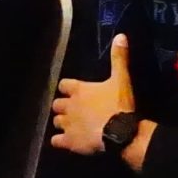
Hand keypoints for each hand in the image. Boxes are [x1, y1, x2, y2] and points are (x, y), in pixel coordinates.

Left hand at [50, 35, 135, 153]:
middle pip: (57, 104)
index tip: (74, 91)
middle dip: (63, 106)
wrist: (121, 133)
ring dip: (62, 122)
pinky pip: (56, 141)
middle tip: (73, 110)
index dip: (68, 88)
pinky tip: (66, 141)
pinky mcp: (69, 141)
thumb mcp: (122, 79)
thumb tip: (120, 35)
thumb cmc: (119, 105)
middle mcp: (69, 106)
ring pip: (56, 121)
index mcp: (79, 89)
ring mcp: (67, 124)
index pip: (63, 85)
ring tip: (72, 126)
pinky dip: (59, 140)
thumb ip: (119, 58)